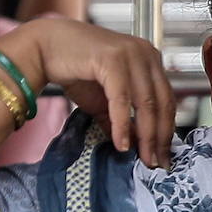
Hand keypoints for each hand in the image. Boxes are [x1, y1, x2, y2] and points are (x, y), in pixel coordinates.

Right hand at [0, 18, 174, 166]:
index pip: (167, 100)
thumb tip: (138, 146)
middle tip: (158, 164)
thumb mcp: (105, 100)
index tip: (164, 156)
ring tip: (144, 158)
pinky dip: (122, 124)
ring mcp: (131, 54)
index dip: (167, 130)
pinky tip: (121, 144)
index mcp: (151, 60)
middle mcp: (146, 54)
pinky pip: (122, 99)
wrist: (44, 47)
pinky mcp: (112, 59)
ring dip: (146, 136)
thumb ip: (123, 119)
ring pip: (146, 103)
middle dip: (160, 138)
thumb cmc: (76, 70)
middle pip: (162, 103)